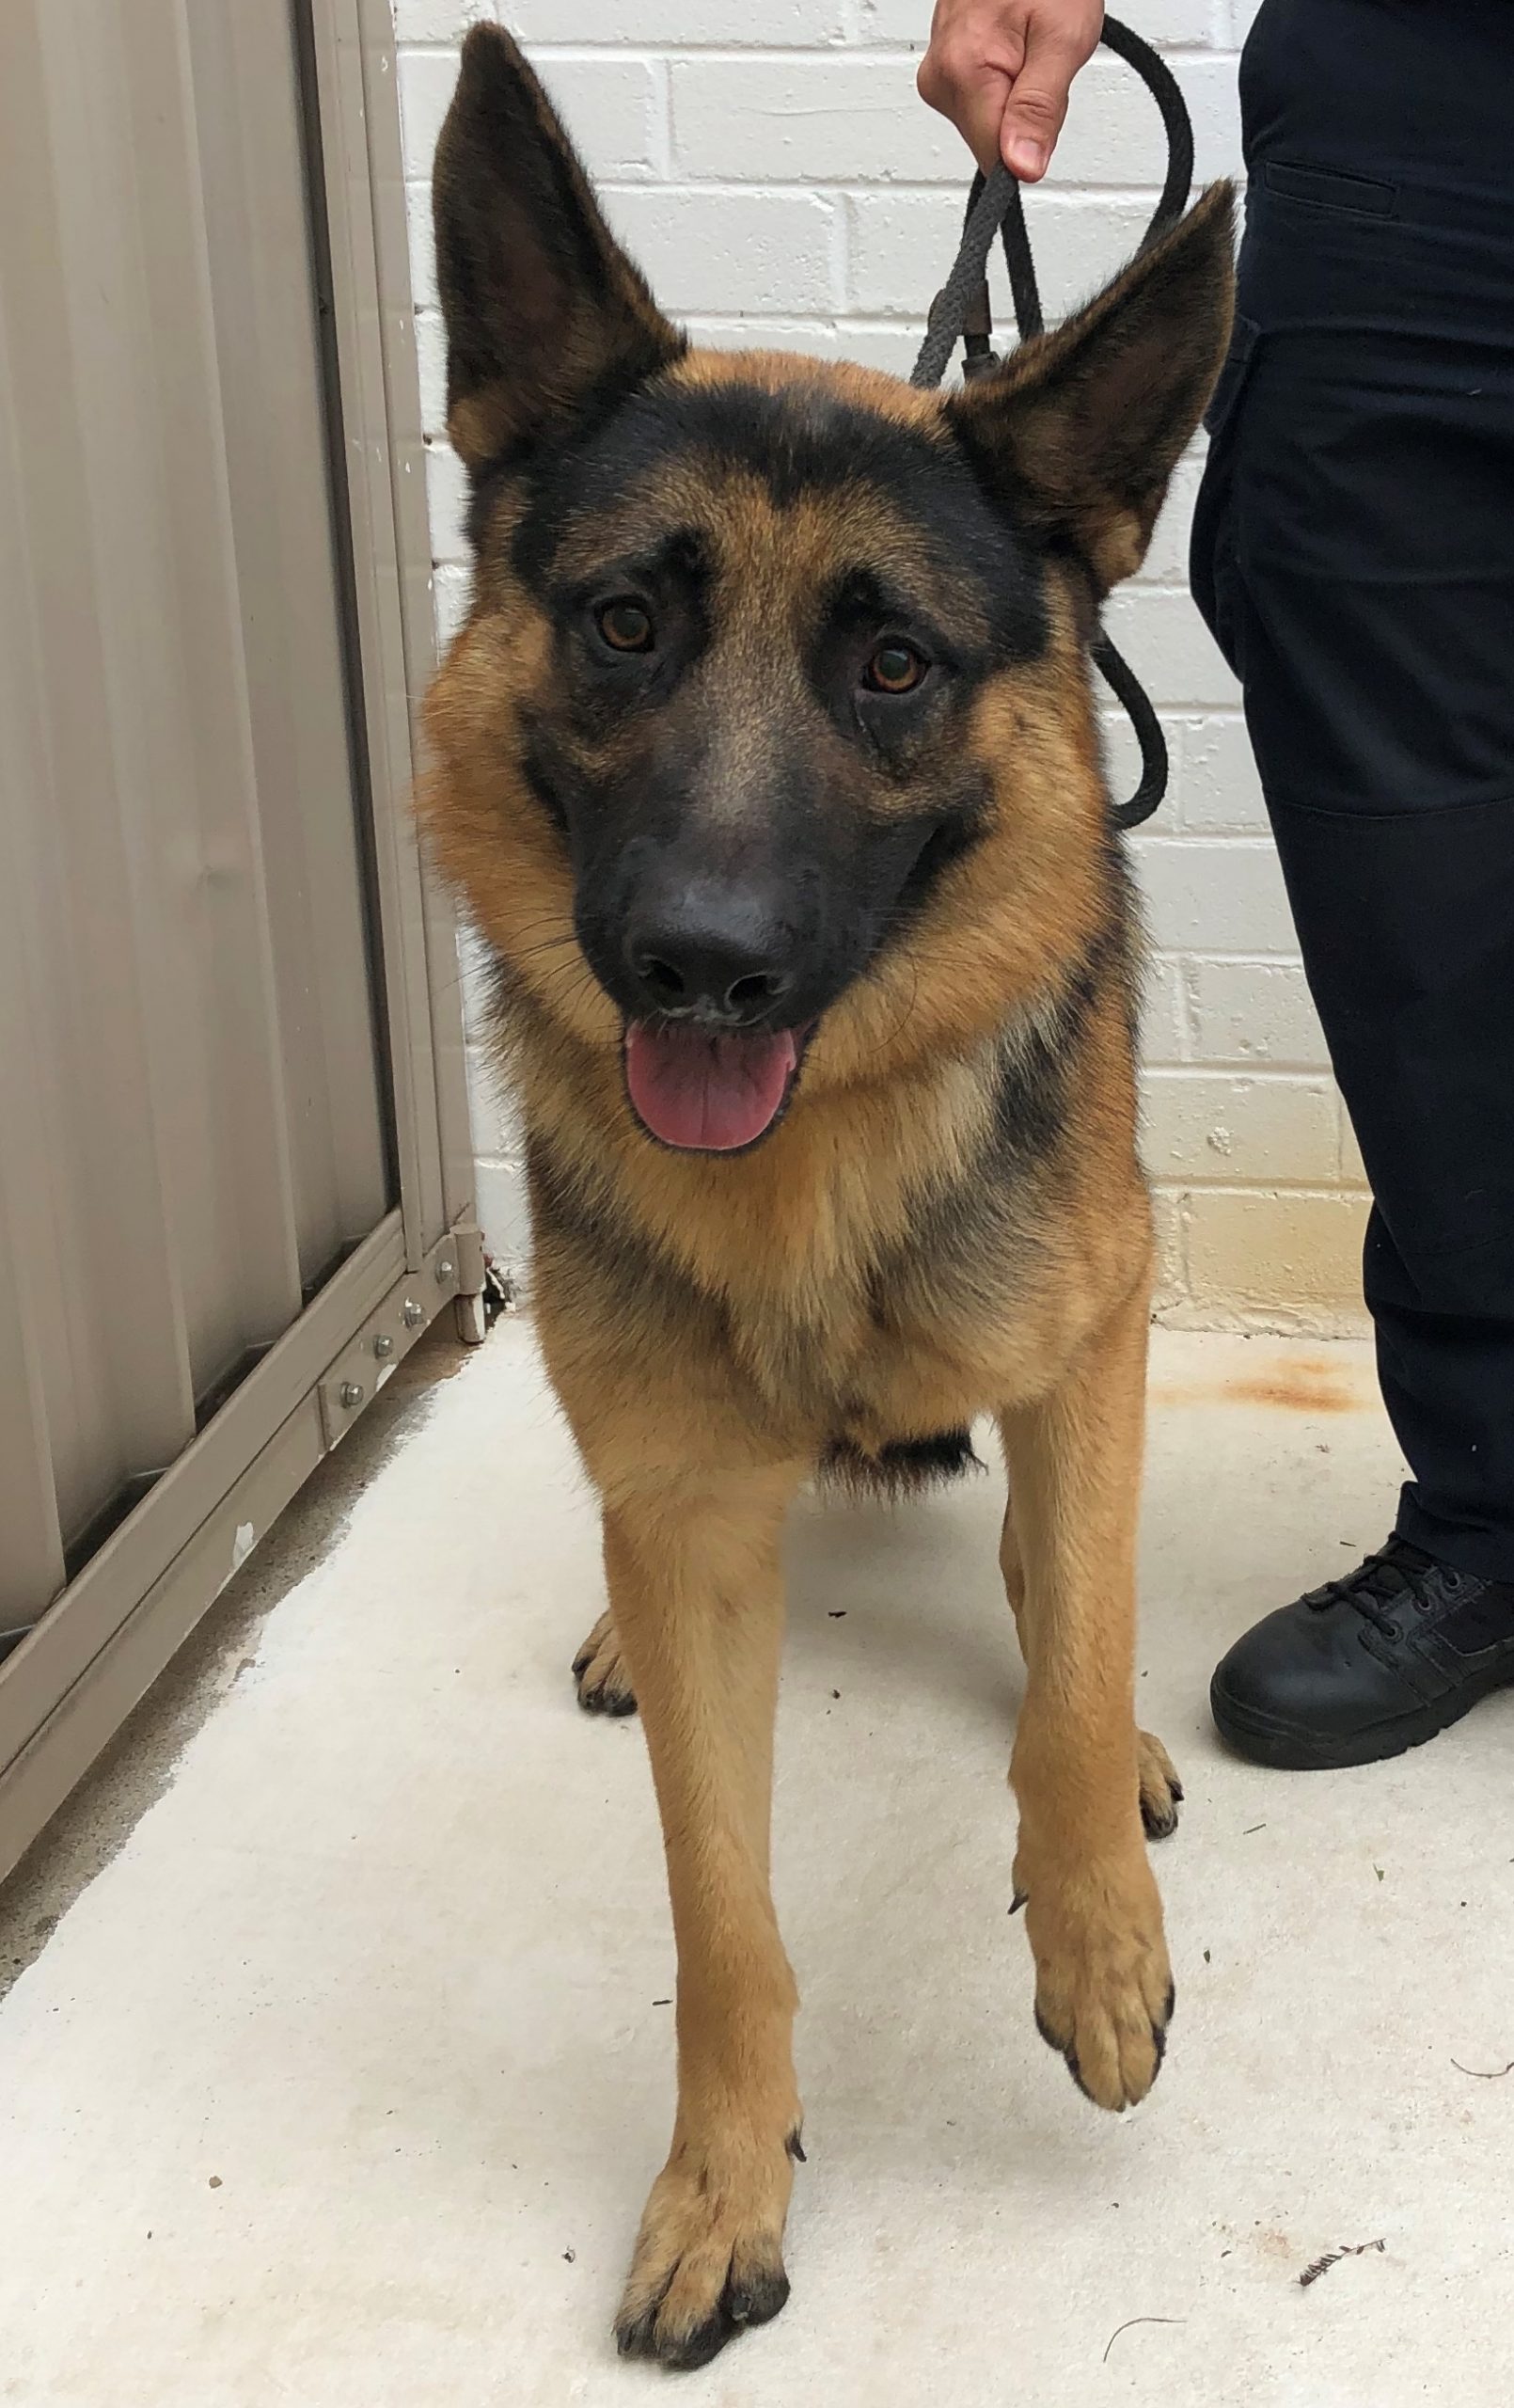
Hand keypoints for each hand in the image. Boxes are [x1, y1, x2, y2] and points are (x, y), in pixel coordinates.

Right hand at [917, 0, 1103, 181]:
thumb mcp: (1063, 39)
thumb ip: (1040, 109)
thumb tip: (1021, 167)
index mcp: (962, 73)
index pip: (995, 160)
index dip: (1028, 146)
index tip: (1043, 109)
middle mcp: (940, 77)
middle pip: (990, 140)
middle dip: (1025, 115)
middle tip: (1040, 60)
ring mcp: (939, 73)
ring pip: (987, 121)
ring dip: (1017, 94)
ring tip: (1027, 44)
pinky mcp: (944, 68)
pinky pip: (981, 98)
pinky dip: (1006, 80)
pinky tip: (1014, 45)